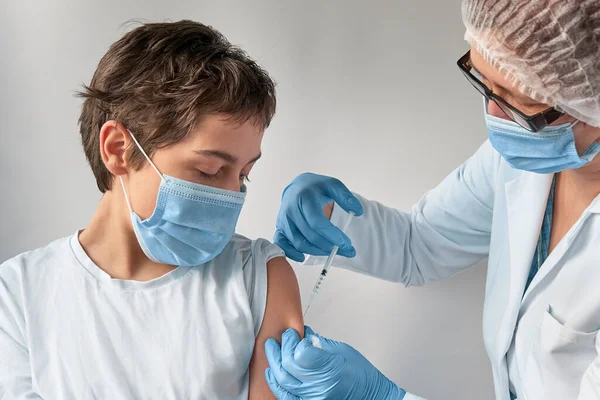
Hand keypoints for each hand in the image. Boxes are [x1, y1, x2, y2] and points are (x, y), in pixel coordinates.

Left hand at [264, 326, 405, 399]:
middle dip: (282, 347)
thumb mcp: (343, 351)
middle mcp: (320, 387)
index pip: (301, 353)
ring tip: (272, 349)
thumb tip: (303, 334)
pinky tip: (272, 371)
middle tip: (283, 337)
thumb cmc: (361, 375)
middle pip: (289, 365)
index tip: (298, 335)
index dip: (296, 341)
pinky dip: (275, 383)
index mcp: (331, 369)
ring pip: (283, 380)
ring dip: (274, 362)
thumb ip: (320, 343)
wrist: (371, 397)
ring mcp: (312, 398)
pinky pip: (285, 396)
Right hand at [274, 173, 362, 261]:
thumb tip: (358, 211)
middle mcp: (291, 210)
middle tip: (346, 251)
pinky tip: (304, 257)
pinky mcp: (279, 228)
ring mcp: (283, 220)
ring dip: (317, 251)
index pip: (317, 222)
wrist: (298, 187)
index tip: (346, 243)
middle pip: (310, 236)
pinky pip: (283, 245)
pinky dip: (292, 254)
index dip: (332, 235)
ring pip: (299, 243)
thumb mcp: (333, 185)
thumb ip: (345, 197)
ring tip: (332, 251)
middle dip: (329, 246)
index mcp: (304, 198)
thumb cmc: (316, 188)